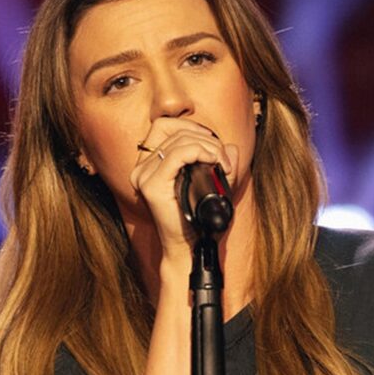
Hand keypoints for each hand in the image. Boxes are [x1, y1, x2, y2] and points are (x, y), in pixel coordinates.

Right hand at [130, 119, 234, 260]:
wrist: (191, 248)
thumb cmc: (199, 220)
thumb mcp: (214, 186)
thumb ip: (222, 163)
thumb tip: (231, 147)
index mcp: (150, 164)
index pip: (165, 126)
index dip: (193, 128)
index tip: (215, 146)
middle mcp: (142, 168)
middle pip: (174, 131)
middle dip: (206, 139)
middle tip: (224, 160)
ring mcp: (144, 176)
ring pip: (179, 140)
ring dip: (208, 146)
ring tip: (222, 164)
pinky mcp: (152, 185)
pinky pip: (178, 154)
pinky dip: (200, 152)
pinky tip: (213, 162)